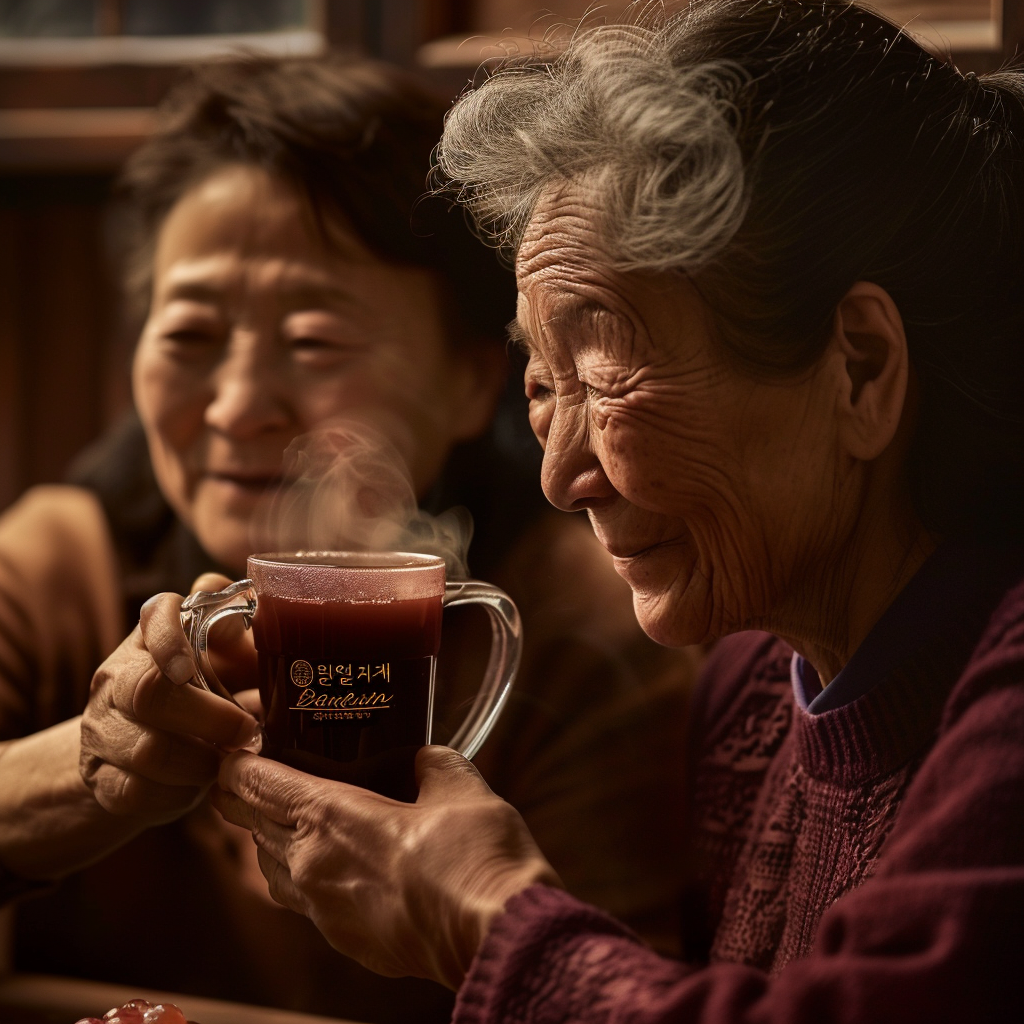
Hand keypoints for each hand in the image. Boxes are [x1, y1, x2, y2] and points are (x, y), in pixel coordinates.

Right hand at [79, 589, 259, 824]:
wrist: (144, 755)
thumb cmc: (203, 697)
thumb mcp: (228, 664)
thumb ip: (243, 637)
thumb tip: (262, 609)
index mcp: (153, 637)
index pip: (155, 615)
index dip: (169, 637)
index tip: (189, 666)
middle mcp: (118, 676)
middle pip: (148, 692)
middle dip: (209, 717)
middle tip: (247, 731)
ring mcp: (101, 727)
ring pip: (146, 749)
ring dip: (200, 762)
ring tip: (228, 762)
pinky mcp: (99, 776)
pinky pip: (137, 791)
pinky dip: (179, 794)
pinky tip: (200, 785)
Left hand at [214, 745, 561, 988]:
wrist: (495, 935)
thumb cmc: (475, 857)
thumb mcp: (458, 784)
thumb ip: (430, 762)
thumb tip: (419, 757)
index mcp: (329, 817)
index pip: (257, 783)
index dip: (238, 762)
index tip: (235, 748)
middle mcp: (311, 865)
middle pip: (252, 824)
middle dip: (243, 796)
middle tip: (247, 775)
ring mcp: (322, 909)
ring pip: (270, 865)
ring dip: (268, 837)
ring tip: (282, 816)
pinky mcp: (342, 939)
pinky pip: (300, 898)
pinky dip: (298, 872)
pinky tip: (326, 863)